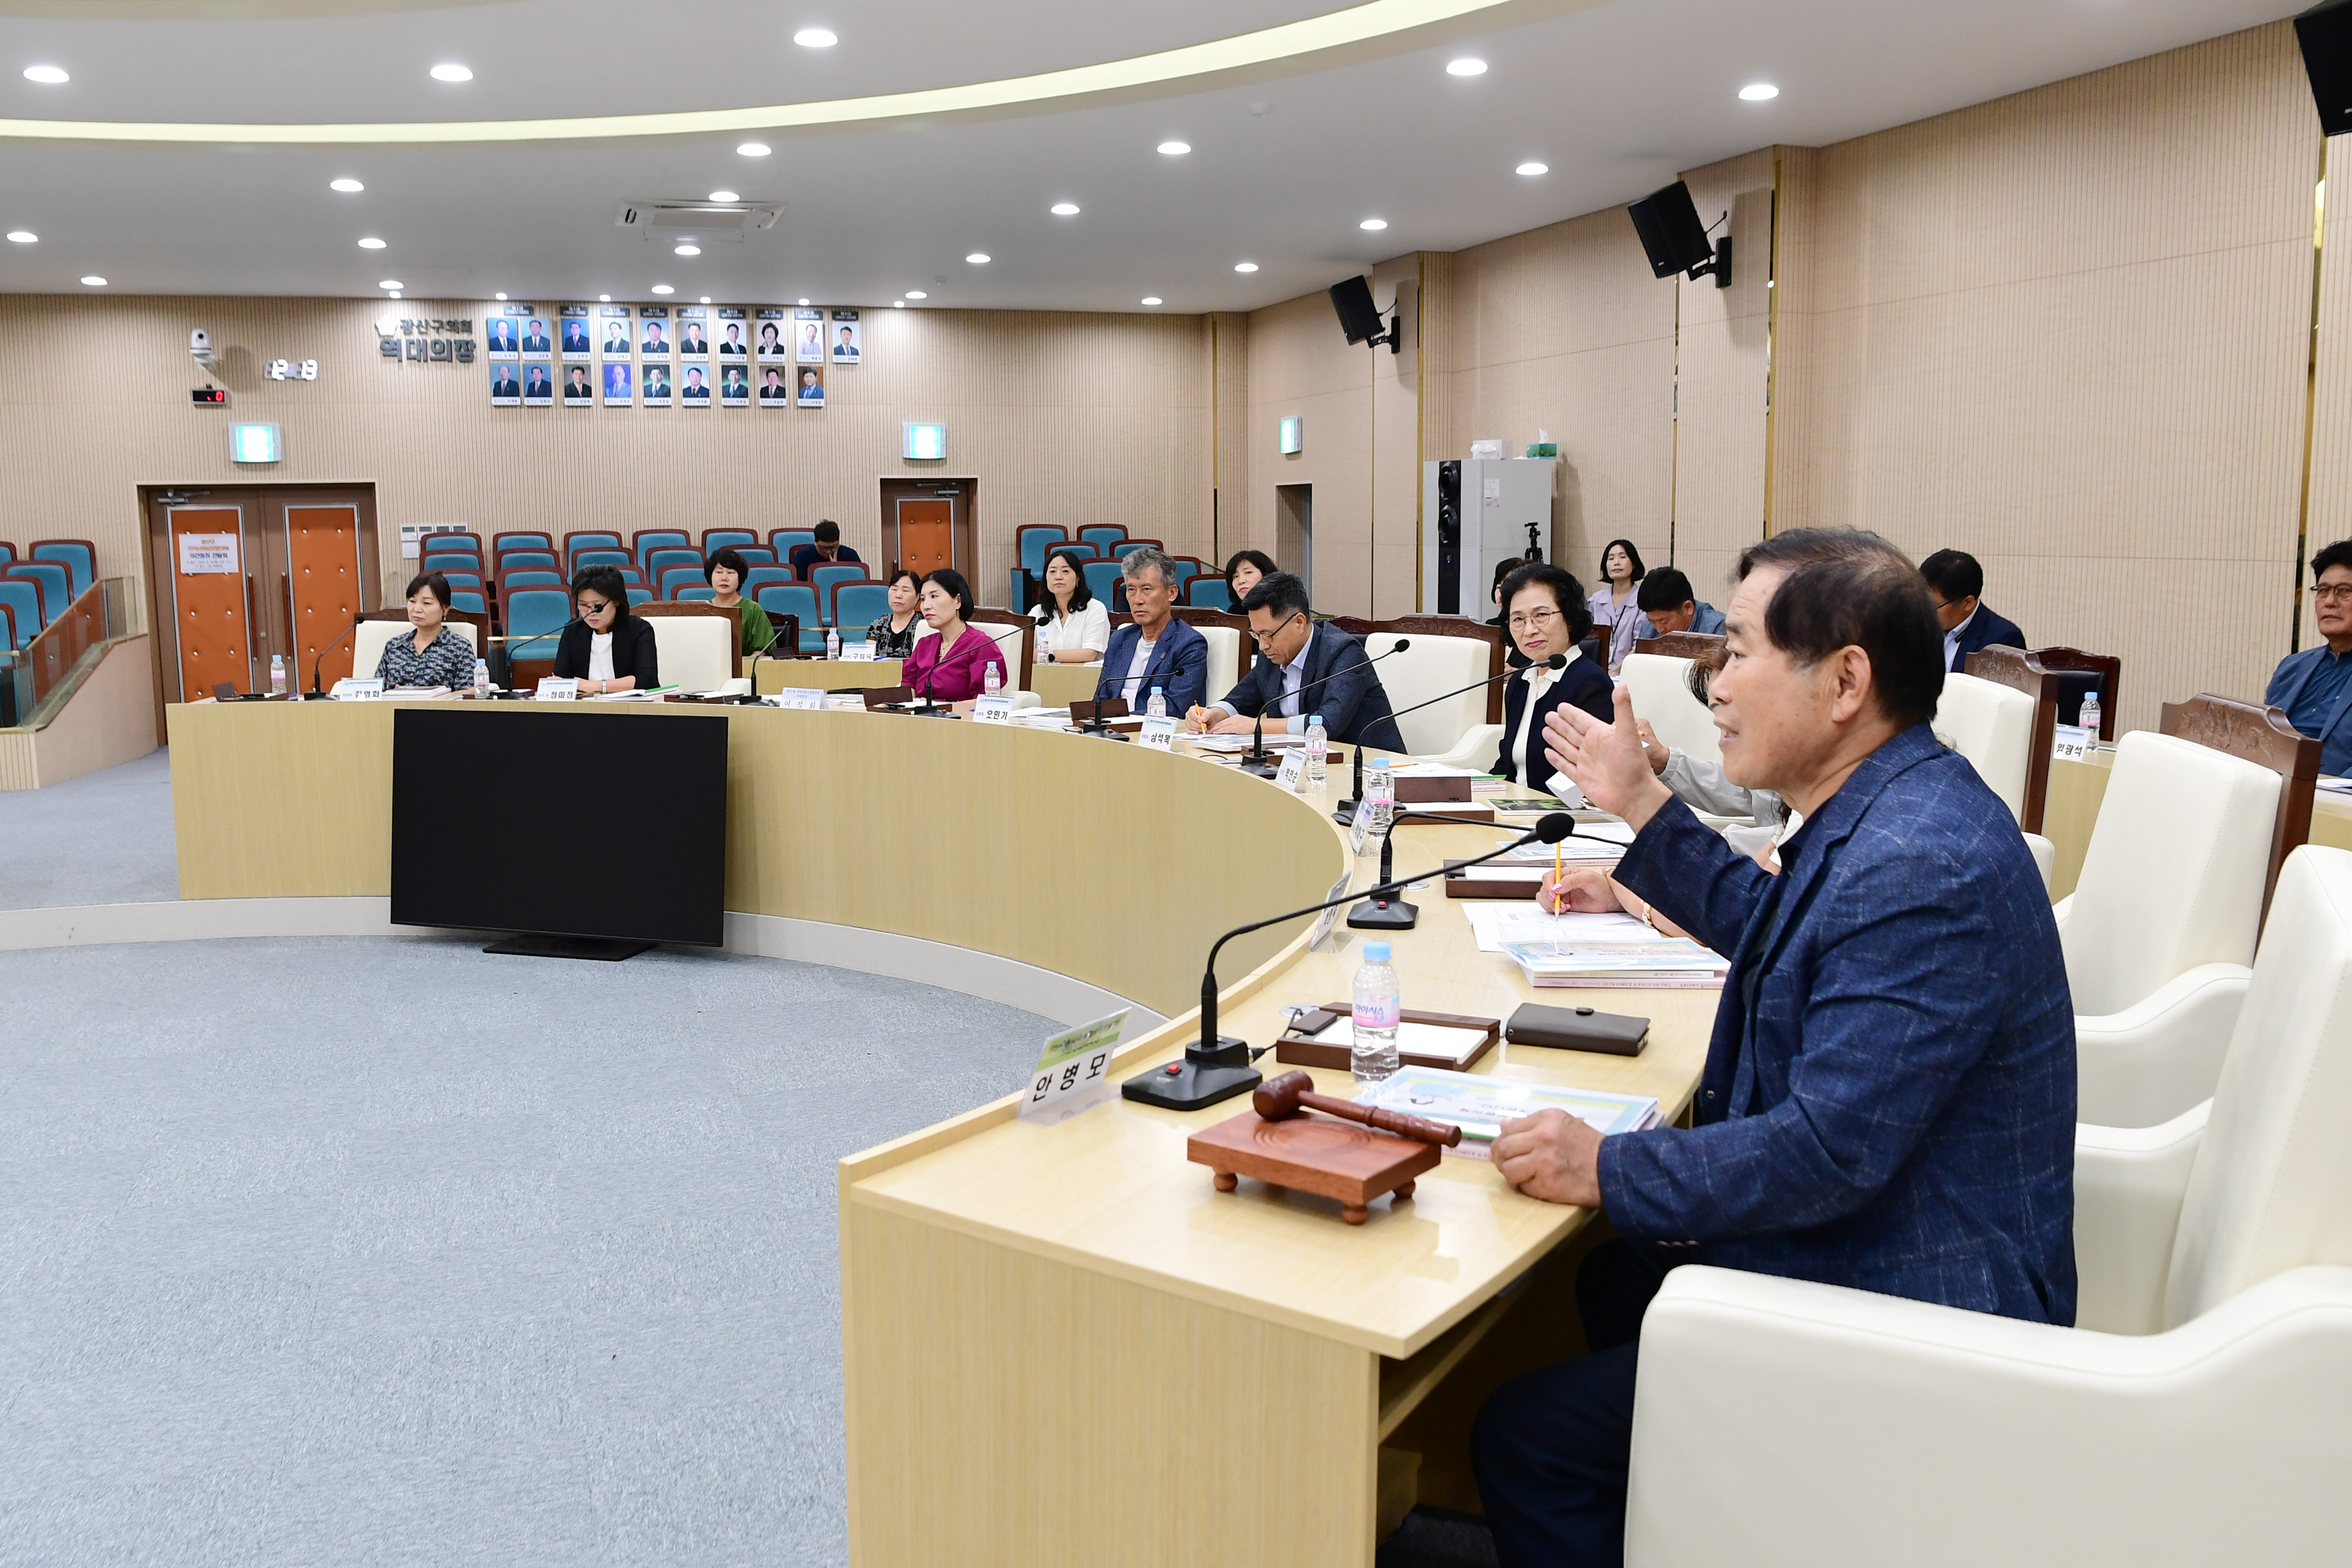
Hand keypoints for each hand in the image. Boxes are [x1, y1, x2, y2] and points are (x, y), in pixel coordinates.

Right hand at [1184, 705, 1209, 733]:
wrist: (1209, 719)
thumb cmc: (1207, 715)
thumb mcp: (1209, 713)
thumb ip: (1206, 715)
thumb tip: (1203, 719)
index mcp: (1192, 709)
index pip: (1191, 713)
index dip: (1196, 718)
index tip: (1201, 721)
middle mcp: (1189, 715)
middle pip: (1190, 721)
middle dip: (1198, 725)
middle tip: (1204, 726)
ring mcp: (1188, 722)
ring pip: (1190, 726)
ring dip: (1197, 729)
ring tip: (1204, 728)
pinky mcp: (1188, 727)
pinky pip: (1188, 731)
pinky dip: (1193, 732)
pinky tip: (1198, 732)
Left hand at [1211, 712, 1259, 735]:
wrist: (1257, 725)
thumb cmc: (1252, 726)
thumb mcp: (1242, 724)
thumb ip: (1236, 727)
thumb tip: (1232, 730)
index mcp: (1235, 717)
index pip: (1224, 721)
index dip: (1217, 725)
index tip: (1213, 728)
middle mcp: (1233, 718)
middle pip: (1221, 723)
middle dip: (1214, 727)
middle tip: (1208, 730)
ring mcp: (1234, 722)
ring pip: (1221, 725)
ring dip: (1215, 729)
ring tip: (1209, 732)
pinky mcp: (1235, 727)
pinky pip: (1224, 729)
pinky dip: (1219, 731)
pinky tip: (1215, 732)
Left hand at [1492, 1109, 1602, 1206]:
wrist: (1611, 1170)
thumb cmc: (1587, 1146)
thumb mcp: (1562, 1124)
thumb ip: (1532, 1124)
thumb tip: (1503, 1126)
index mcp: (1546, 1119)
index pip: (1509, 1129)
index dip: (1502, 1141)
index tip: (1503, 1150)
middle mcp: (1543, 1137)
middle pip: (1504, 1148)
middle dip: (1500, 1158)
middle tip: (1506, 1164)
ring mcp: (1543, 1161)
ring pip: (1508, 1169)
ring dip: (1511, 1174)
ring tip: (1522, 1175)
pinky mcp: (1545, 1183)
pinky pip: (1522, 1186)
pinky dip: (1526, 1187)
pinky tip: (1538, 1183)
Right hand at [1537, 867, 1622, 914]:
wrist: (1609, 899)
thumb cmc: (1601, 885)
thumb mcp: (1586, 878)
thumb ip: (1570, 881)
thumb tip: (1556, 887)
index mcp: (1565, 873)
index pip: (1548, 877)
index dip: (1548, 885)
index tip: (1553, 893)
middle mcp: (1561, 884)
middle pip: (1544, 889)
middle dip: (1549, 897)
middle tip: (1558, 902)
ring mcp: (1562, 895)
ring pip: (1545, 899)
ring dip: (1550, 905)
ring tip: (1562, 906)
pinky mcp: (1564, 905)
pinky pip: (1551, 908)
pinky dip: (1554, 910)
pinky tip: (1565, 909)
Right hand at [1544, 685, 1672, 829]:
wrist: (1634, 795)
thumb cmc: (1635, 767)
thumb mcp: (1628, 733)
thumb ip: (1623, 709)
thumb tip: (1622, 688)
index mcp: (1602, 735)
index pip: (1582, 720)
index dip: (1571, 713)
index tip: (1562, 707)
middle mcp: (1593, 748)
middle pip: (1571, 732)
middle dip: (1560, 724)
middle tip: (1549, 716)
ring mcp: (1587, 763)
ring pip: (1566, 747)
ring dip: (1556, 739)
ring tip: (1546, 731)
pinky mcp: (1582, 778)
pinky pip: (1565, 767)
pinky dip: (1557, 760)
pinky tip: (1550, 753)